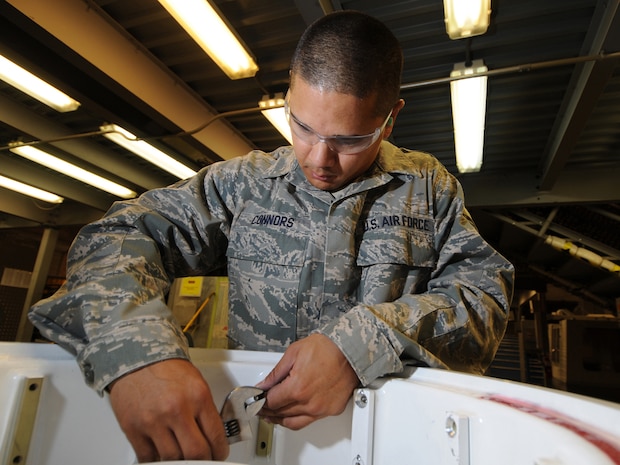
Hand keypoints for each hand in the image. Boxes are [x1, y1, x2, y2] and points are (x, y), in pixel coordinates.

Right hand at [107, 359, 228, 461]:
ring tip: (183, 456)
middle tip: (203, 459)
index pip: (215, 435)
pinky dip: (157, 460)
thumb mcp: (196, 383)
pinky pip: (148, 458)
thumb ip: (204, 410)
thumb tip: (212, 436)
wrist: (136, 358)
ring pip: (172, 458)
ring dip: (180, 461)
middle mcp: (176, 409)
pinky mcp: (133, 429)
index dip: (219, 451)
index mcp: (197, 396)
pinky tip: (163, 454)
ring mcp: (153, 421)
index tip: (219, 454)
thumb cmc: (166, 369)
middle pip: (195, 453)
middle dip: (202, 460)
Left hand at [256, 333, 359, 429]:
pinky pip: (310, 421)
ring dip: (280, 419)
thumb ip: (276, 373)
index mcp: (297, 388)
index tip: (257, 399)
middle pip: (281, 414)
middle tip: (262, 406)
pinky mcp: (331, 410)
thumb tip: (263, 385)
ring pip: (294, 423)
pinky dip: (298, 419)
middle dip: (268, 410)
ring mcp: (321, 409)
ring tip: (273, 415)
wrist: (351, 350)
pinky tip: (293, 414)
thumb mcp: (294, 353)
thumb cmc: (327, 348)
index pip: (271, 402)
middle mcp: (309, 403)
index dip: (261, 401)